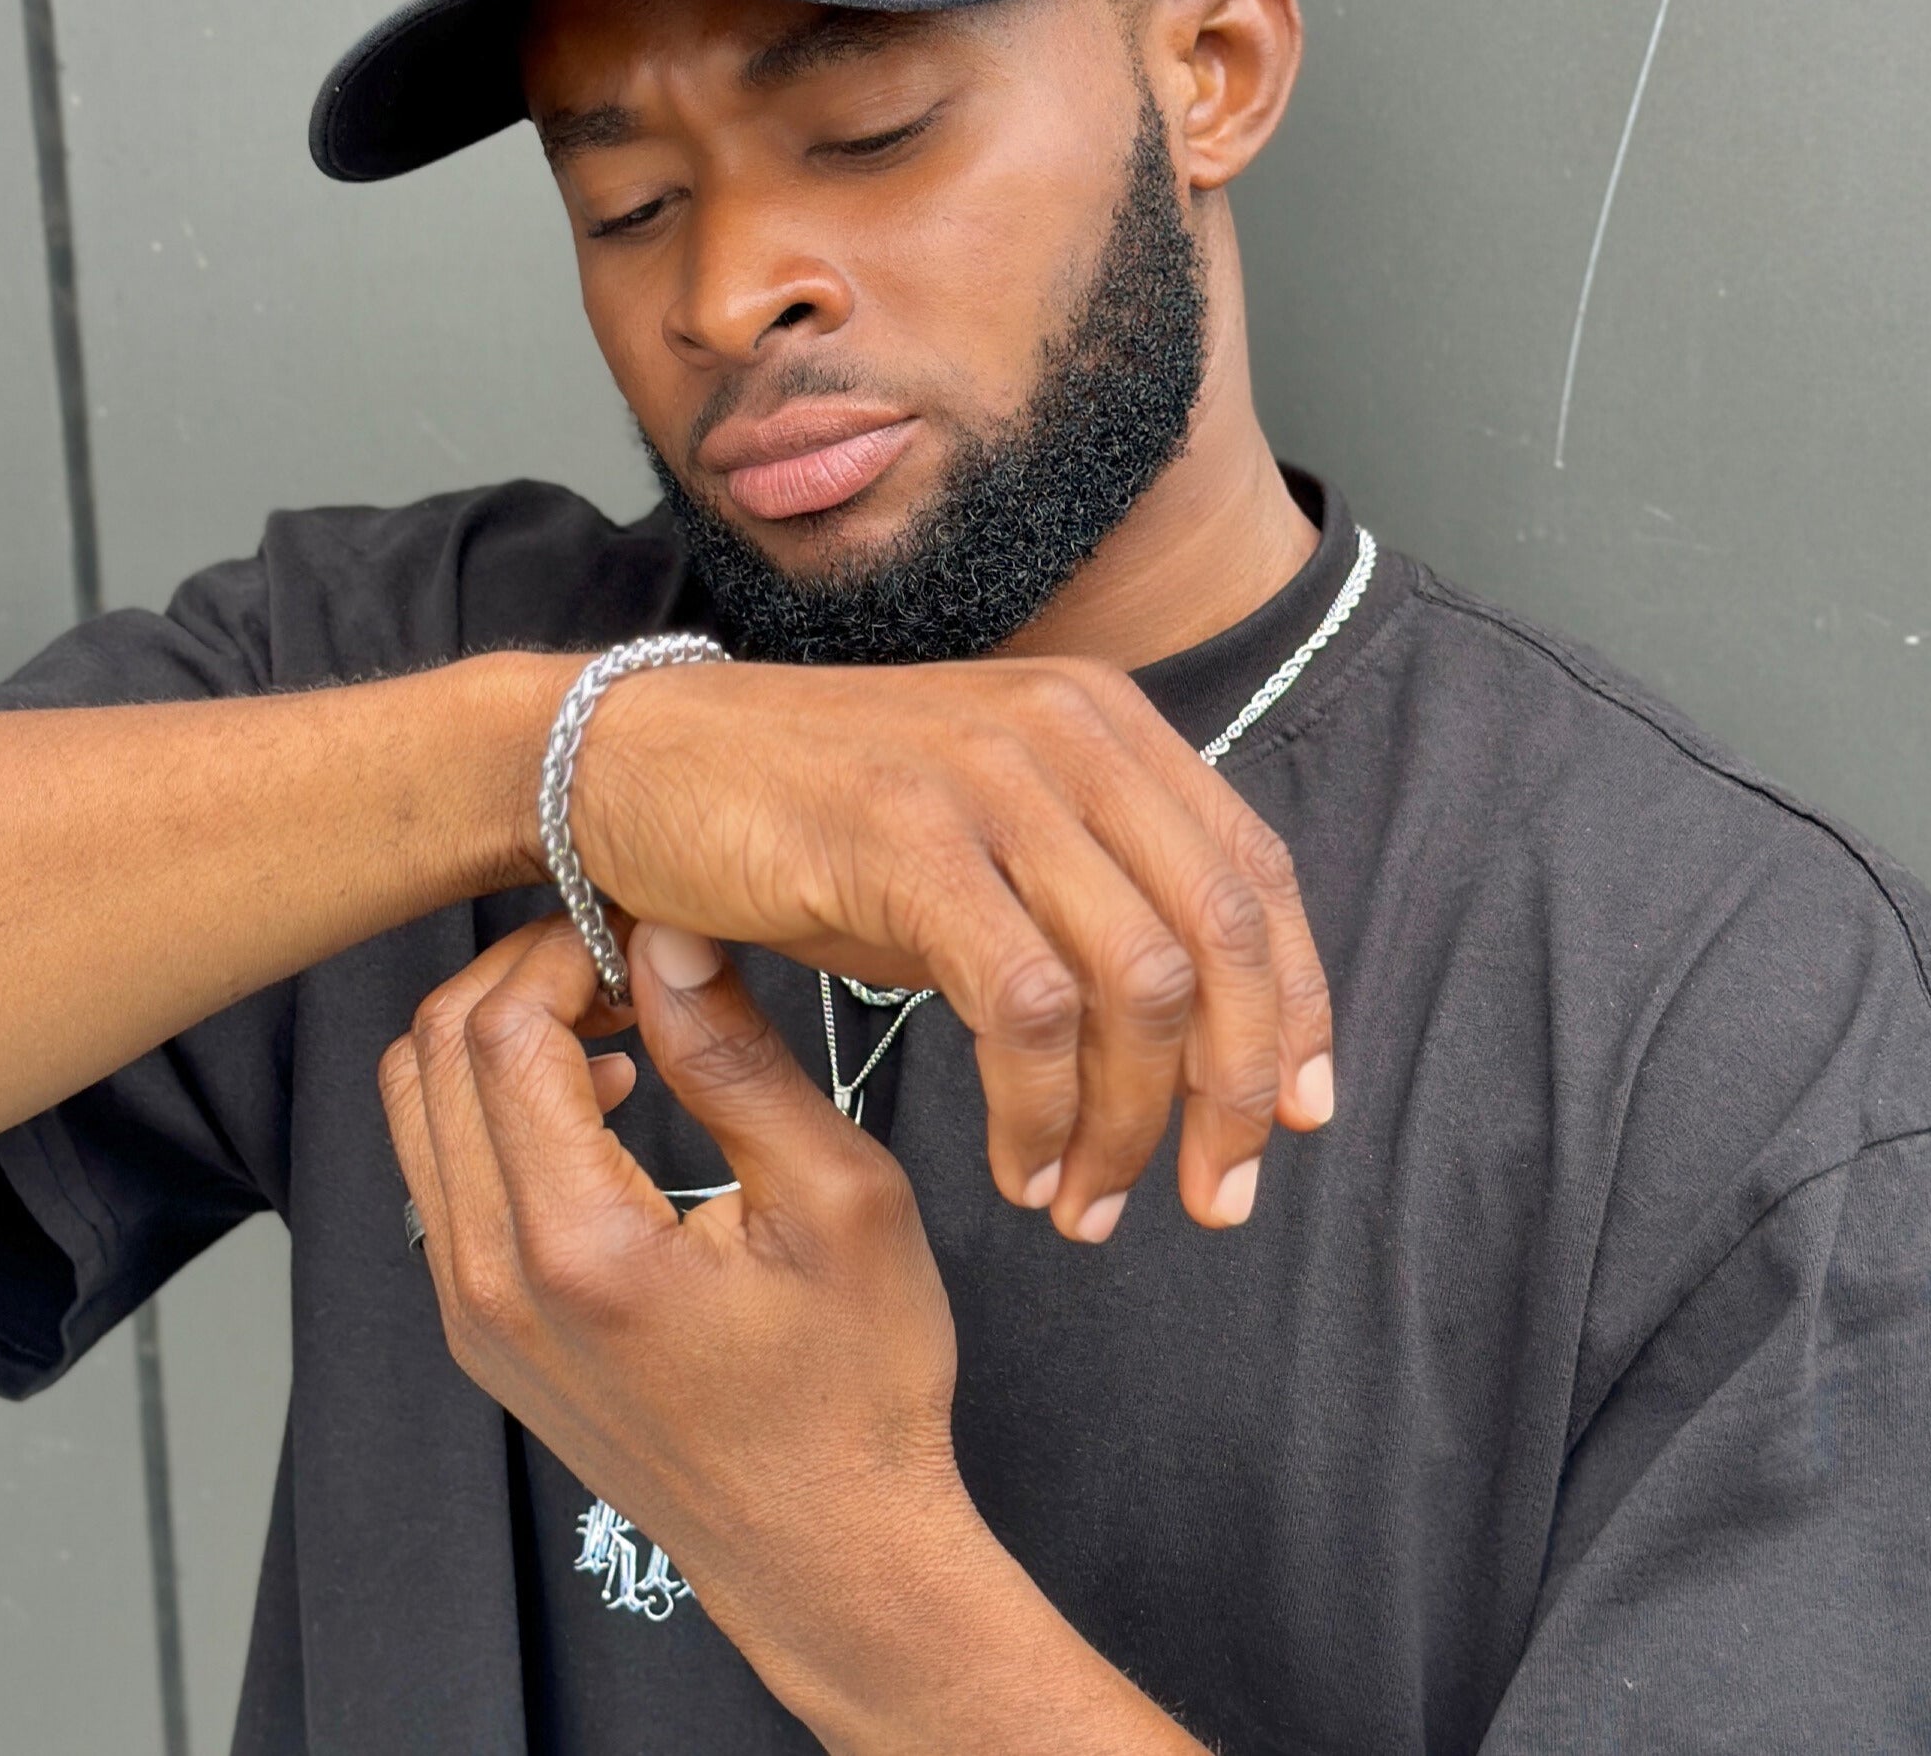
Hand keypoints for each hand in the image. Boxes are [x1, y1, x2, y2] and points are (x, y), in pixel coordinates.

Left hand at [378, 915, 1203, 1751]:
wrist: (826, 1552)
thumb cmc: (856, 1387)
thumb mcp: (840, 1198)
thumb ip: (739, 1059)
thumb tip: (668, 938)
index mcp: (578, 1247)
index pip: (502, 1030)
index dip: (567, 947)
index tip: (648, 928)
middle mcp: (491, 1283)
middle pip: (431, 1052)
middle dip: (522, 972)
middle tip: (628, 957)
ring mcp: (471, 1313)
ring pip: (415, 1108)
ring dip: (500, 1033)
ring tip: (620, 1020)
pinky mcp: (480, 1330)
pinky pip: (439, 1172)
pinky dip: (494, 1103)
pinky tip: (604, 1100)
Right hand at [566, 656, 1332, 1240]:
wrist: (633, 760)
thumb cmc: (805, 822)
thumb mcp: (975, 842)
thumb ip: (1081, 901)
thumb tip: (1192, 1028)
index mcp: (1101, 724)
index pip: (1255, 874)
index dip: (1297, 1005)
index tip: (1298, 1116)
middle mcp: (1065, 732)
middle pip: (1224, 933)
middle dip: (1239, 1090)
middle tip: (1216, 1199)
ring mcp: (987, 777)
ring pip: (1138, 980)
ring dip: (1131, 1123)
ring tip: (1086, 1206)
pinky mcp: (908, 839)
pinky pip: (1028, 1003)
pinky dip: (1041, 1109)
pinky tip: (1017, 1167)